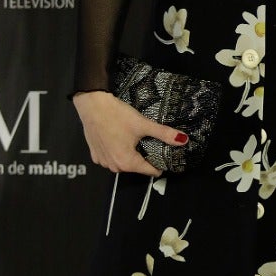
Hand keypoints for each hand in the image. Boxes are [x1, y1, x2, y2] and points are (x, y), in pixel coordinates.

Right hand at [72, 90, 186, 175]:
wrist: (92, 104)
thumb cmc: (117, 115)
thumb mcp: (143, 124)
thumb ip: (164, 134)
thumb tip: (184, 140)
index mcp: (127, 163)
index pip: (151, 171)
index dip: (160, 163)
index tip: (165, 152)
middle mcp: (114, 166)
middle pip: (137, 167)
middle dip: (145, 156)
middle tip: (148, 140)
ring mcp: (102, 161)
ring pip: (124, 162)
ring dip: (130, 153)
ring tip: (134, 138)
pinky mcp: (95, 154)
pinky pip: (111, 157)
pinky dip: (117, 150)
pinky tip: (119, 137)